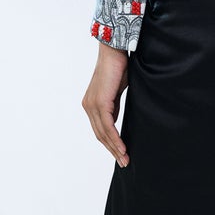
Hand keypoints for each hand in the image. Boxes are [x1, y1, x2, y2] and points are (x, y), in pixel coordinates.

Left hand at [82, 44, 130, 166]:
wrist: (115, 51)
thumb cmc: (119, 68)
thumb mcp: (117, 92)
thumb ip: (115, 106)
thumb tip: (117, 121)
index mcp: (91, 104)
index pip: (100, 130)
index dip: (110, 144)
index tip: (121, 154)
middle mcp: (88, 106)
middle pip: (100, 135)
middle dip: (113, 150)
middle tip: (124, 162)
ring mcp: (92, 105)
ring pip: (103, 133)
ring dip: (115, 148)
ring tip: (125, 159)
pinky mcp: (100, 103)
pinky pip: (107, 126)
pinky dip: (115, 139)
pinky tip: (122, 148)